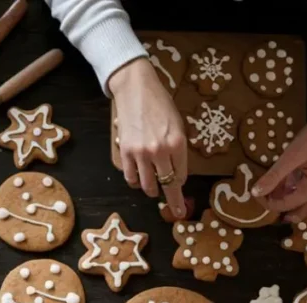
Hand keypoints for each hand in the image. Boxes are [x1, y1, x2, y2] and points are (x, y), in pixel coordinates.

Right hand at [109, 58, 188, 216]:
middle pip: (167, 186)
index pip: (181, 176)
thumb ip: (178, 149)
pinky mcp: (125, 152)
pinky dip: (136, 182)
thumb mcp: (178, 125)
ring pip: (147, 186)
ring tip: (153, 190)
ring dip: (152, 191)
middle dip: (172, 200)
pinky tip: (138, 179)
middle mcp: (160, 151)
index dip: (181, 185)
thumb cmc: (160, 104)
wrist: (135, 89)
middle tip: (176, 209)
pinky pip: (131, 177)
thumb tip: (176, 170)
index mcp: (178, 143)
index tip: (181, 192)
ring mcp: (141, 153)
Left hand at [252, 100, 306, 221]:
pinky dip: (282, 190)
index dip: (267, 203)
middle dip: (273, 205)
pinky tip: (270, 183)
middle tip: (256, 195)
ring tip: (260, 191)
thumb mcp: (293, 155)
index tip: (251, 192)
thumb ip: (275, 175)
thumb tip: (255, 192)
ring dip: (277, 198)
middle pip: (291, 209)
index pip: (285, 205)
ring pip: (292, 201)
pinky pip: (294, 190)